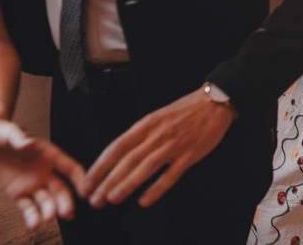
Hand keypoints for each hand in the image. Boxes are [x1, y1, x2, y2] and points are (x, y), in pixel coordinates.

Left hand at [0, 119, 84, 228]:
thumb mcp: (8, 132)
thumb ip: (20, 138)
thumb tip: (29, 144)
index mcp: (49, 155)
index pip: (71, 168)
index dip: (80, 179)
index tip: (85, 191)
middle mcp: (45, 171)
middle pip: (60, 189)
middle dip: (65, 202)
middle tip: (67, 213)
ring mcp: (32, 183)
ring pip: (46, 200)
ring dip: (49, 210)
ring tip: (48, 219)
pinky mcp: (18, 192)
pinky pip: (27, 206)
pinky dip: (31, 216)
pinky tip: (35, 224)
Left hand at [80, 86, 235, 208]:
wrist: (215, 102)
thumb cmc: (186, 111)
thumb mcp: (157, 117)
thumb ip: (139, 135)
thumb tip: (118, 157)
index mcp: (146, 124)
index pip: (116, 147)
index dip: (99, 167)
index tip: (87, 183)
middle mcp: (157, 135)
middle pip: (127, 160)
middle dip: (107, 181)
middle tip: (95, 199)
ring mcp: (173, 145)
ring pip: (146, 167)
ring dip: (127, 184)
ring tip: (113, 199)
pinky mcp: (190, 154)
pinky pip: (171, 174)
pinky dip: (157, 188)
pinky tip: (145, 199)